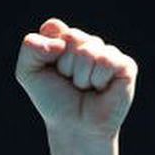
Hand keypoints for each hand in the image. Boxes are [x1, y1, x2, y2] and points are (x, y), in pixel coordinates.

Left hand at [15, 17, 137, 141]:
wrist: (74, 128)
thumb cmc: (54, 101)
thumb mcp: (28, 73)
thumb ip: (30, 47)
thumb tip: (61, 42)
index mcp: (66, 39)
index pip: (53, 27)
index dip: (47, 51)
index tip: (51, 70)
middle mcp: (88, 42)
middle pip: (71, 37)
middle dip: (64, 65)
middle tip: (70, 83)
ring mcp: (108, 52)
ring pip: (87, 51)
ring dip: (80, 77)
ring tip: (85, 88)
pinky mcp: (126, 65)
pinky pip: (106, 61)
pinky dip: (97, 80)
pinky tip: (101, 90)